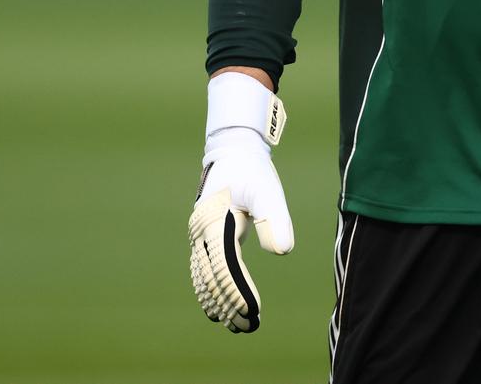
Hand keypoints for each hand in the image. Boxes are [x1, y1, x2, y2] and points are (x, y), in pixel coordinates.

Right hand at [188, 71, 292, 332]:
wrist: (234, 154)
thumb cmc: (254, 173)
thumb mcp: (269, 192)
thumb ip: (276, 220)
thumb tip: (282, 252)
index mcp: (215, 220)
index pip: (224, 266)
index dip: (237, 290)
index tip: (252, 311)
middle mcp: (201, 231)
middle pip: (211, 277)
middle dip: (229, 303)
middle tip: (249, 326)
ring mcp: (198, 236)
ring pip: (204, 278)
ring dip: (219, 302)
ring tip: (238, 325)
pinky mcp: (203, 239)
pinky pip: (202, 271)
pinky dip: (211, 292)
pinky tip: (220, 310)